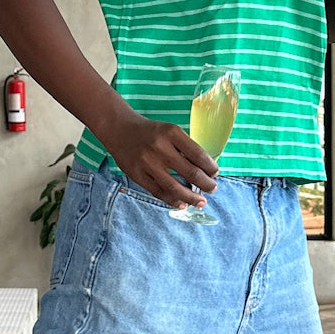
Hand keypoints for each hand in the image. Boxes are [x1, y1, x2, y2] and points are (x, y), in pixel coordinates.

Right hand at [98, 112, 218, 209]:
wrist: (120, 130)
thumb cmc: (150, 132)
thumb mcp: (169, 131)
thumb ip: (185, 148)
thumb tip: (205, 170)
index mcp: (172, 133)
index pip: (198, 154)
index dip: (210, 167)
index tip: (215, 173)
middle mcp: (160, 148)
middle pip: (190, 172)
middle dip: (206, 184)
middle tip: (213, 189)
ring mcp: (147, 163)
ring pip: (175, 187)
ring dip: (192, 197)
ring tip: (201, 201)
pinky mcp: (137, 175)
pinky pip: (158, 192)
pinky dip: (172, 200)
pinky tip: (182, 203)